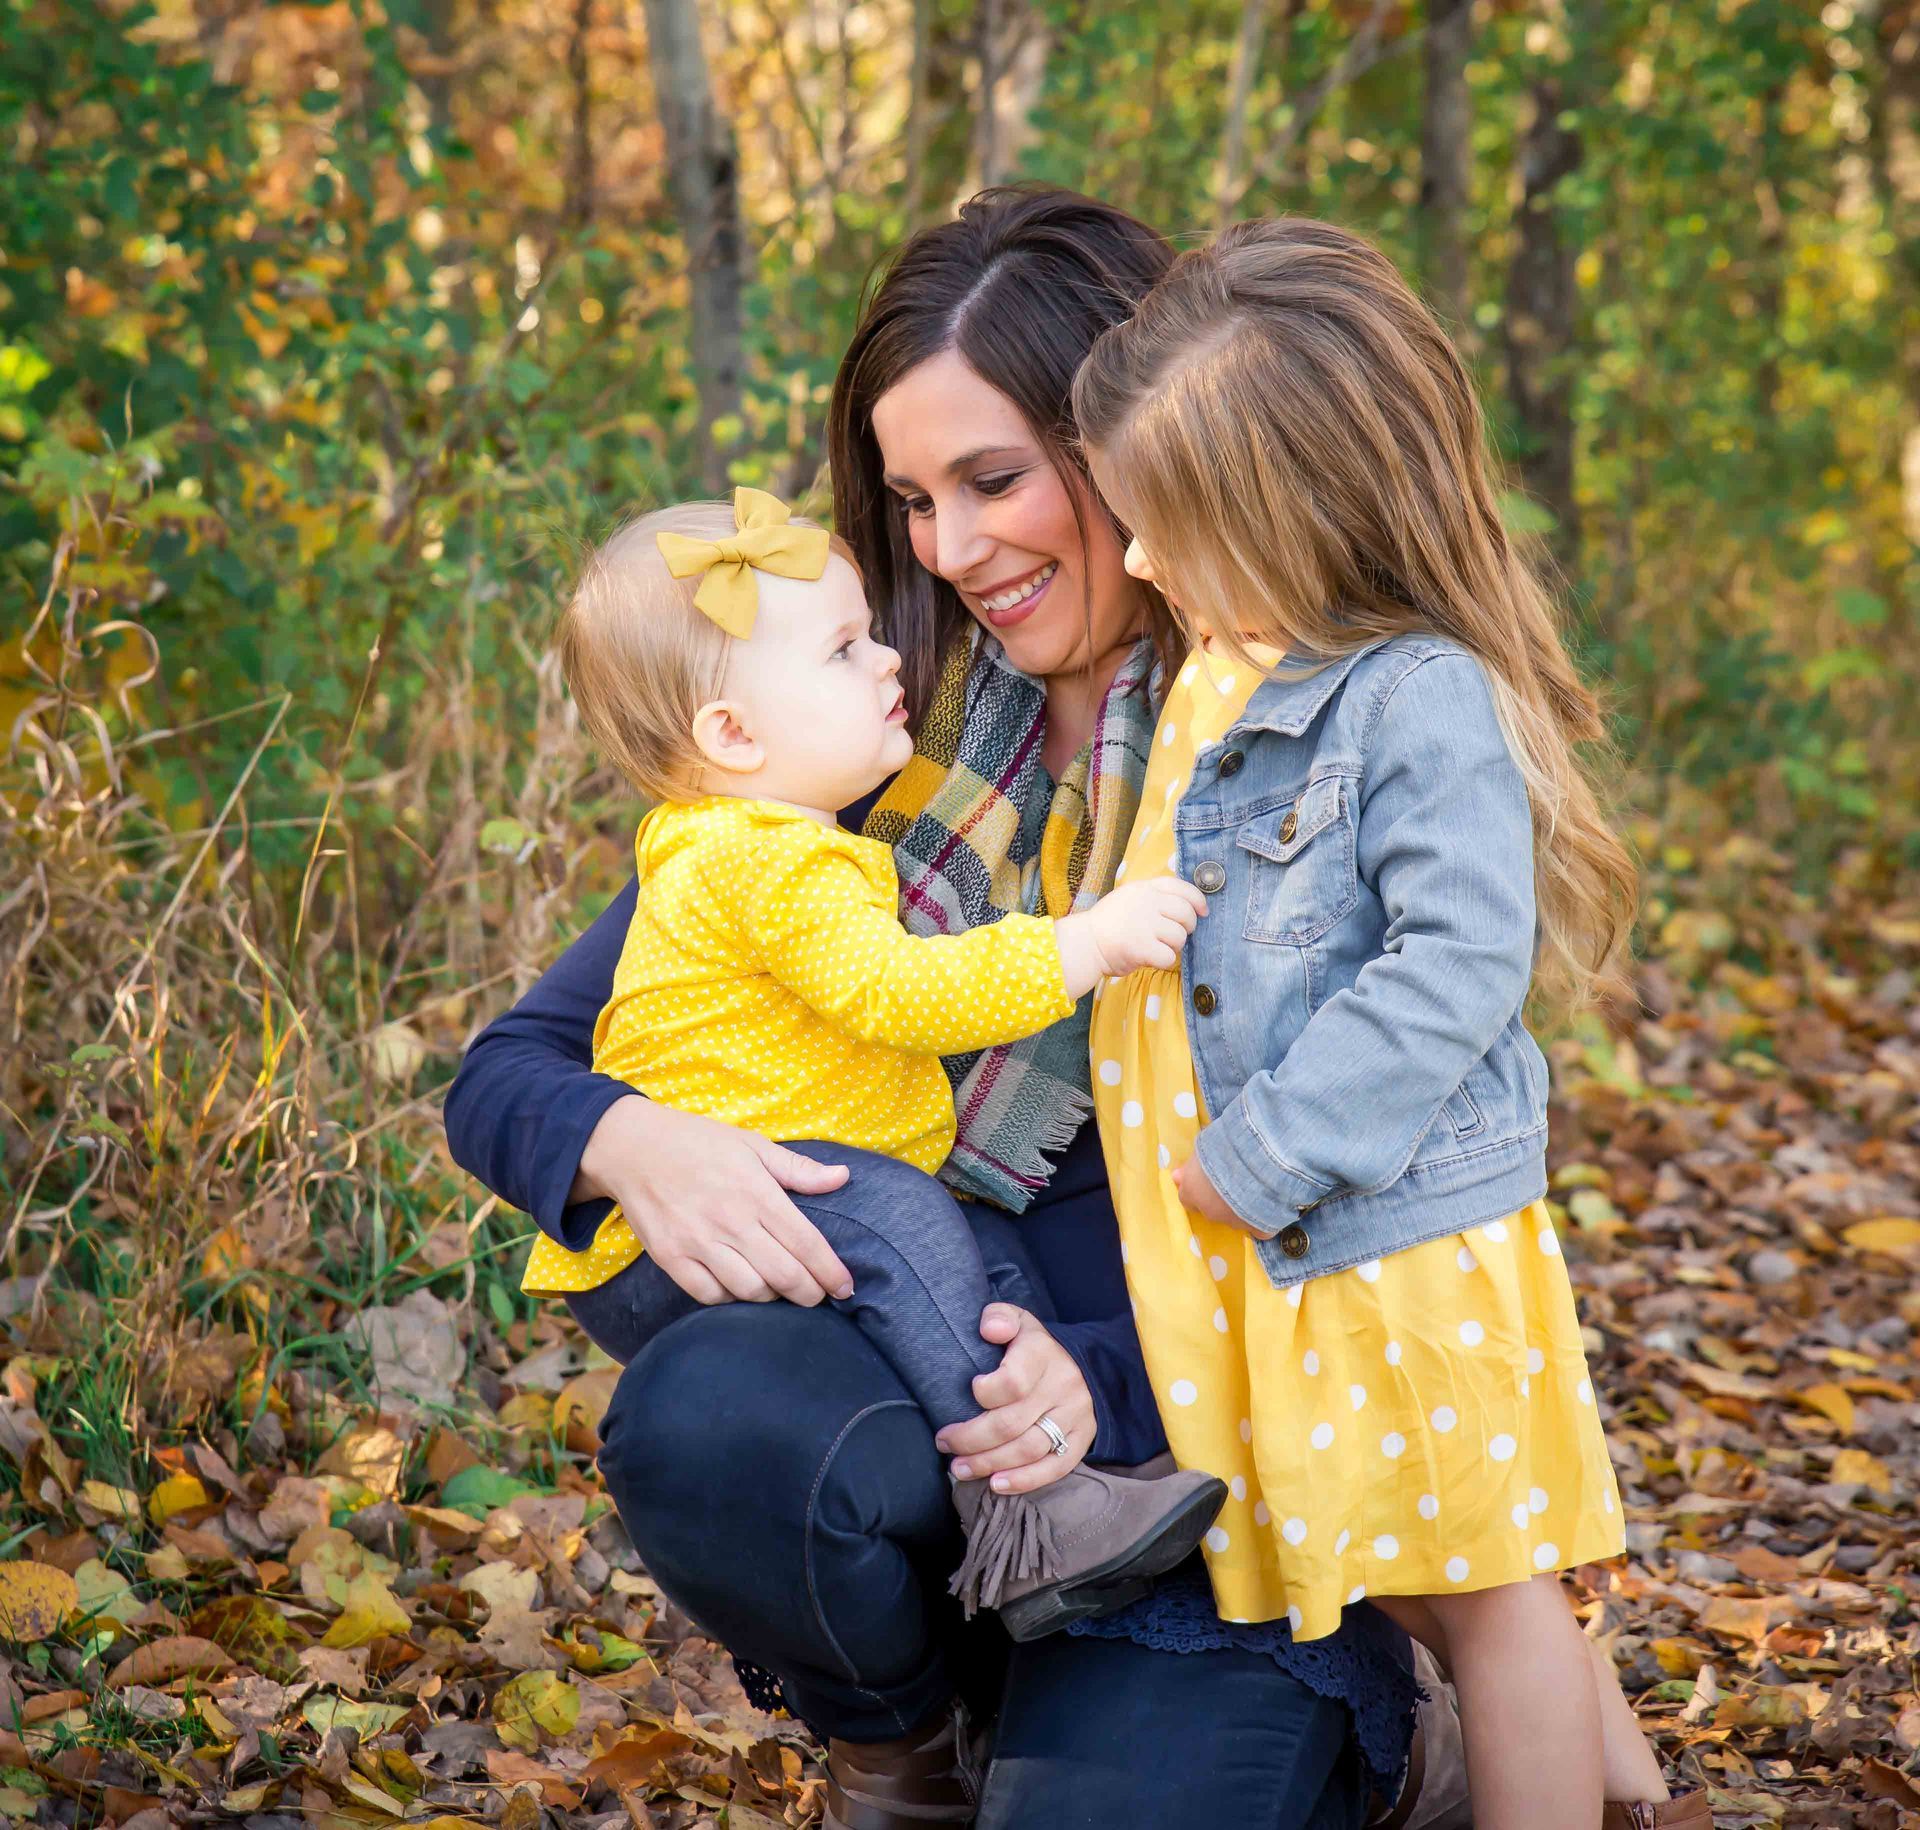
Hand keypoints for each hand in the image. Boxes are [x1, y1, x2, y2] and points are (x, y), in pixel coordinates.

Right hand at [574, 1096, 854, 1304]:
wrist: (633, 1147)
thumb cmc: (699, 1143)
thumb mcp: (752, 1144)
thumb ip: (798, 1169)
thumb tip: (842, 1178)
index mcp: (756, 1191)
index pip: (806, 1243)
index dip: (830, 1272)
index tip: (845, 1287)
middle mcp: (730, 1220)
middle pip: (784, 1276)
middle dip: (810, 1294)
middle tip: (818, 1296)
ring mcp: (698, 1242)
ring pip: (750, 1291)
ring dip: (772, 1297)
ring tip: (780, 1290)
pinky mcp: (671, 1258)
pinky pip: (710, 1296)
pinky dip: (731, 1299)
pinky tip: (741, 1287)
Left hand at [933, 1305, 1095, 1493]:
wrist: (1080, 1362)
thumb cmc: (1032, 1345)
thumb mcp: (1016, 1320)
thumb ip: (998, 1317)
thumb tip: (990, 1329)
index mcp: (1042, 1354)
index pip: (1012, 1382)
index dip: (984, 1394)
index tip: (968, 1392)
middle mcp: (1062, 1386)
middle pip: (1012, 1424)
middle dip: (971, 1439)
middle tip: (945, 1443)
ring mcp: (1075, 1415)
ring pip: (1029, 1449)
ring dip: (989, 1464)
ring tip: (960, 1468)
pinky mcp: (1081, 1438)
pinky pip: (1056, 1467)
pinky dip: (1025, 1481)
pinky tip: (996, 1484)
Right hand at [1055, 876, 1206, 994]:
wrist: (1085, 943)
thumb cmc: (1108, 924)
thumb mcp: (1129, 898)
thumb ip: (1154, 898)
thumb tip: (1189, 907)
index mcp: (1144, 888)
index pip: (1182, 887)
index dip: (1198, 900)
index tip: (1203, 911)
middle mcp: (1146, 902)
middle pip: (1186, 913)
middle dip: (1188, 927)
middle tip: (1175, 935)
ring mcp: (1144, 924)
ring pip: (1180, 937)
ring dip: (1173, 946)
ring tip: (1156, 947)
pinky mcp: (1142, 947)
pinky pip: (1169, 956)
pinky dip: (1163, 961)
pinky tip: (1150, 958)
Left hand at [1172, 1148, 1273, 1236]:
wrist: (1260, 1163)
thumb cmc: (1226, 1149)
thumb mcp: (1203, 1148)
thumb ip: (1191, 1166)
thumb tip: (1176, 1176)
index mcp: (1193, 1191)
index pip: (1187, 1197)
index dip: (1197, 1189)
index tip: (1205, 1179)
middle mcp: (1211, 1212)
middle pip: (1212, 1209)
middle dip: (1220, 1198)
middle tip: (1235, 1179)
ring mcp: (1235, 1223)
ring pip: (1236, 1218)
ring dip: (1242, 1207)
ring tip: (1258, 1187)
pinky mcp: (1259, 1229)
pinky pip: (1260, 1229)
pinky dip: (1264, 1221)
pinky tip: (1271, 1207)